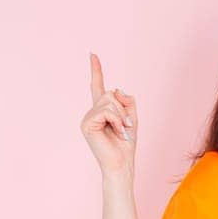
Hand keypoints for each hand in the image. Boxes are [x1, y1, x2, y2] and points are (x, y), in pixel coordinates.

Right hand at [80, 53, 138, 175]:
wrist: (121, 163)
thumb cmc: (126, 144)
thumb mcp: (131, 117)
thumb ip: (127, 100)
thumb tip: (116, 90)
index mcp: (101, 111)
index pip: (98, 86)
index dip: (96, 70)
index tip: (92, 55)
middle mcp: (92, 112)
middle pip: (109, 94)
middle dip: (122, 108)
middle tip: (125, 127)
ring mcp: (87, 118)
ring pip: (108, 101)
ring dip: (120, 116)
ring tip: (121, 131)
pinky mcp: (86, 123)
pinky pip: (106, 110)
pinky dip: (116, 120)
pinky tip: (116, 132)